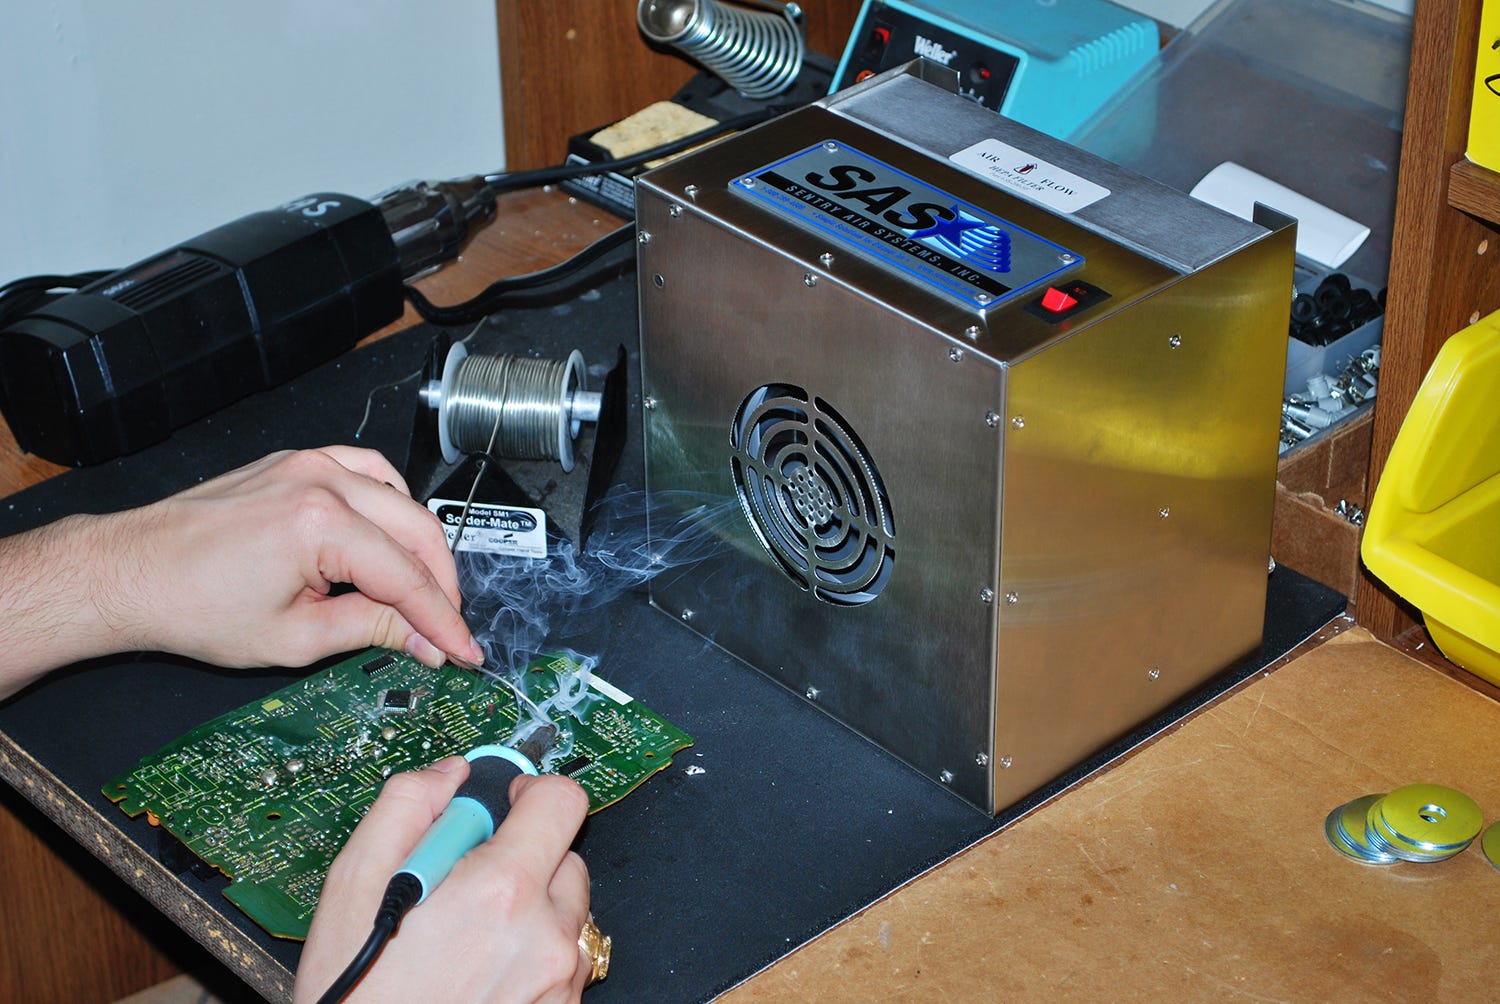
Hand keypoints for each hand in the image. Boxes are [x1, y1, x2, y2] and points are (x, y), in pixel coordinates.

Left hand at [0, 446, 482, 696]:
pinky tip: (390, 536)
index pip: (407, 577)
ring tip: (422, 591)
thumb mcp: (293, 638)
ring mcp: (308, 464)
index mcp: (320, 524)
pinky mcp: (296, 462)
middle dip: (440, 586)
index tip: (464, 649)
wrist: (129, 573)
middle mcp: (320, 481)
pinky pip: (368, 473)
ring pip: (401, 498)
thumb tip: (424, 640)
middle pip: (417, 532)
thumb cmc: (191, 605)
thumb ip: (371, 630)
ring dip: (421, 545)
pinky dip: (391, 504)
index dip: (443, 620)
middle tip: (447, 630)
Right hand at [296, 757, 592, 1003]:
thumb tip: (449, 774)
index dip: (528, 792)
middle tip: (462, 887)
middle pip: (563, 856)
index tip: (501, 805)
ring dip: (528, 910)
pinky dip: (531, 954)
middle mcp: (545, 934)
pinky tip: (480, 973)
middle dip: (520, 857)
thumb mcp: (353, 887)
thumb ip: (406, 808)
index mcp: (501, 890)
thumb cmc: (354, 996)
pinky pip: (563, 959)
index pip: (561, 799)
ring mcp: (559, 979)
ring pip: (564, 911)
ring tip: (465, 940)